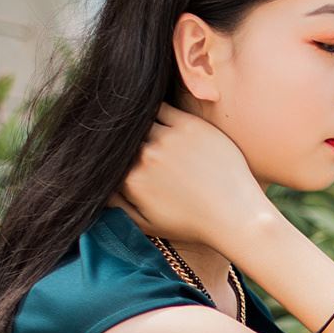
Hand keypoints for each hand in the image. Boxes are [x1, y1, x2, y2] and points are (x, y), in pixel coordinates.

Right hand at [111, 103, 275, 248]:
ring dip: (137, 121)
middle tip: (132, 138)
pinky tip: (154, 110)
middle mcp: (144, 157)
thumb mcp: (147, 224)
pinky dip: (153, 107)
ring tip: (141, 122)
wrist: (235, 216)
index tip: (113, 150)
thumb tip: (98, 189)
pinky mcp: (189, 126)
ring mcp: (167, 139)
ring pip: (140, 120)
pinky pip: (162, 107)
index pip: (108, 158)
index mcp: (130, 181)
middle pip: (122, 137)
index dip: (109, 153)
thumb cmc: (193, 224)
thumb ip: (117, 206)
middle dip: (121, 136)